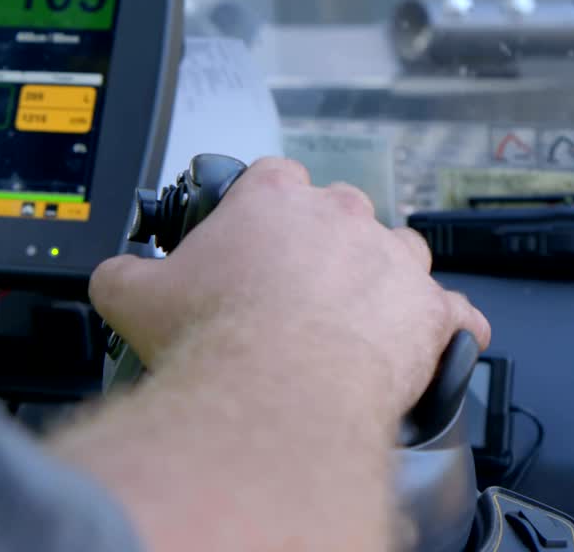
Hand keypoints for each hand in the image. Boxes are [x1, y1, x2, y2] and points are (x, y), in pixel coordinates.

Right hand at [89, 157, 489, 422]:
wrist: (272, 394)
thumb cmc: (216, 341)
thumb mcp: (135, 299)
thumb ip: (123, 274)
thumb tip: (115, 276)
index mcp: (274, 202)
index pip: (275, 179)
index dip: (264, 210)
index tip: (255, 241)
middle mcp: (340, 219)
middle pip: (341, 213)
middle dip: (323, 247)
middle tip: (295, 293)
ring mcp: (392, 263)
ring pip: (400, 253)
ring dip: (383, 279)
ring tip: (355, 321)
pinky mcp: (430, 314)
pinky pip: (457, 315)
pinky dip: (445, 331)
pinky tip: (429, 347)